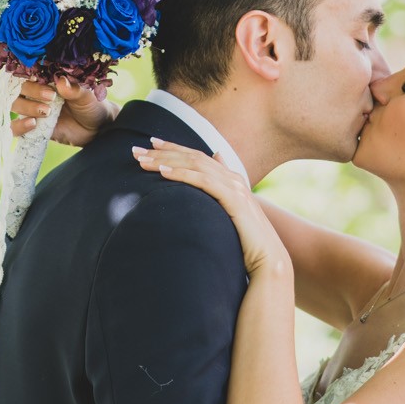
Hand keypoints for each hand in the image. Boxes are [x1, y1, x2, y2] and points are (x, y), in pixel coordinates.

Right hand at [10, 76, 115, 145]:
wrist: (96, 129)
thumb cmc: (91, 105)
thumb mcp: (87, 96)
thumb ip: (75, 89)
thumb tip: (61, 81)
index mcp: (47, 78)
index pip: (29, 71)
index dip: (32, 74)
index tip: (47, 81)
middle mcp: (35, 92)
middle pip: (18, 86)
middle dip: (31, 91)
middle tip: (51, 97)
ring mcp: (31, 109)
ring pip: (14, 104)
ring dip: (27, 107)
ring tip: (47, 112)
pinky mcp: (31, 127)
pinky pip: (14, 127)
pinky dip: (19, 126)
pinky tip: (32, 124)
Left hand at [132, 139, 283, 277]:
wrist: (269, 260)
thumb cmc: (247, 242)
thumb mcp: (231, 216)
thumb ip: (221, 197)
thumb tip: (212, 182)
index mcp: (231, 179)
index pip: (197, 156)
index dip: (174, 148)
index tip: (151, 143)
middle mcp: (232, 178)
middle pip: (192, 156)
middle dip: (163, 151)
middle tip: (136, 150)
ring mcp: (234, 187)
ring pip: (194, 165)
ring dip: (166, 160)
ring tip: (142, 160)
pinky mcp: (233, 199)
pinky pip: (203, 181)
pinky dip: (182, 174)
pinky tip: (163, 172)